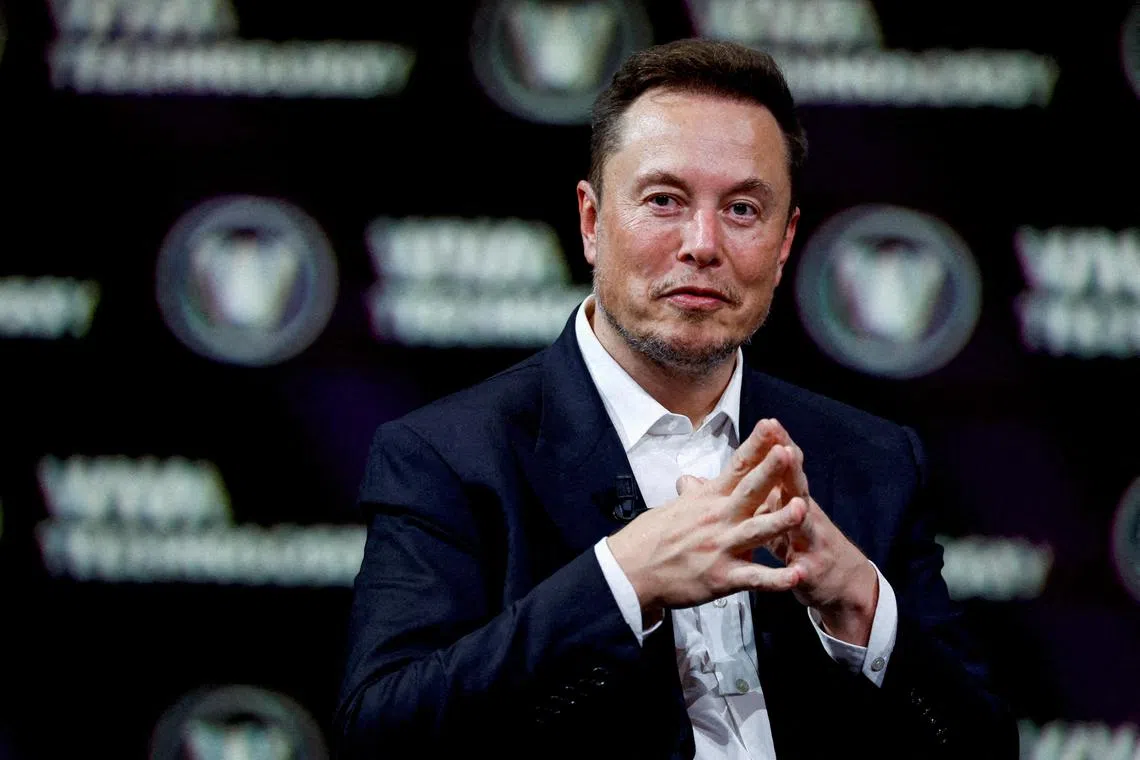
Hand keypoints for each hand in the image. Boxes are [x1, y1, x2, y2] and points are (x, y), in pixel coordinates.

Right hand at [606, 419, 807, 624]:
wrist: (630, 572)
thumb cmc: (649, 539)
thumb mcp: (672, 508)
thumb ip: (691, 495)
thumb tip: (690, 481)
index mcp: (708, 499)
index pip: (736, 466)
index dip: (756, 445)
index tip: (772, 425)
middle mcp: (718, 518)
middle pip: (749, 491)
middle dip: (770, 471)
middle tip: (788, 452)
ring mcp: (721, 547)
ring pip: (757, 531)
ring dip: (780, 520)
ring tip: (802, 509)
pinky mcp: (723, 577)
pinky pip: (754, 578)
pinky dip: (777, 578)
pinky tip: (798, 574)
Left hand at [756, 420, 878, 645]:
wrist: (842, 582)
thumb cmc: (801, 542)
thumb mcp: (778, 514)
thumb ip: (756, 494)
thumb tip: (729, 474)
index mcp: (789, 499)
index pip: (782, 468)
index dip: (776, 447)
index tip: (768, 423)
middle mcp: (804, 515)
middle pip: (796, 487)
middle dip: (790, 468)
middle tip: (784, 447)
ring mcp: (810, 542)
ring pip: (805, 525)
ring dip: (799, 515)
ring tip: (796, 504)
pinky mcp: (811, 572)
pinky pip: (804, 571)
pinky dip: (798, 571)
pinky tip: (796, 569)